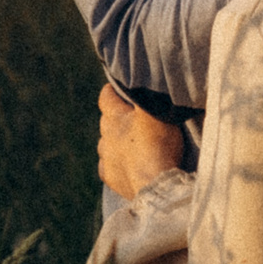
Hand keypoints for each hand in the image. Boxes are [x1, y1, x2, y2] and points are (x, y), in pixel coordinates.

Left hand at [99, 84, 186, 199]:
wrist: (156, 185)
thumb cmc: (157, 145)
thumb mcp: (156, 112)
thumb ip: (146, 95)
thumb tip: (139, 78)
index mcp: (113, 119)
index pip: (106, 97)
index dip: (113, 91)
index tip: (121, 88)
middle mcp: (105, 138)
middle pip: (107, 122)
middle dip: (119, 117)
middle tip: (137, 116)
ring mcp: (107, 160)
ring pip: (107, 145)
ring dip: (118, 141)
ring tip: (134, 142)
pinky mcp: (112, 178)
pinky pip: (110, 166)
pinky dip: (117, 163)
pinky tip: (128, 164)